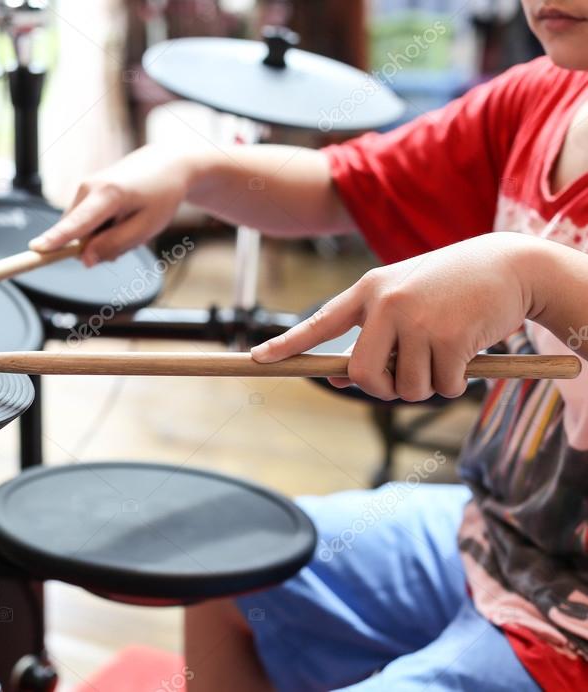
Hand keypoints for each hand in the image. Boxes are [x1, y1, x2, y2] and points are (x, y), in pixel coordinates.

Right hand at [28, 145, 194, 265]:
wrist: (166, 164)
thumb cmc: (160, 194)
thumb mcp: (145, 227)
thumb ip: (114, 245)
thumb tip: (85, 259)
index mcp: (107, 194)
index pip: (77, 224)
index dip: (56, 240)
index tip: (36, 249)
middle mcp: (88, 188)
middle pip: (77, 234)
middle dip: (97, 246)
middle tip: (129, 236)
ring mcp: (84, 188)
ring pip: (80, 230)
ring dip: (101, 237)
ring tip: (127, 223)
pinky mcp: (84, 191)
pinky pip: (84, 222)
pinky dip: (100, 227)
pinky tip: (120, 217)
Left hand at [250, 233, 539, 400]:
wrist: (512, 265)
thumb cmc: (452, 287)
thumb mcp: (405, 302)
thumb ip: (374, 337)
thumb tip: (339, 379)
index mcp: (369, 291)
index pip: (319, 323)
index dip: (288, 344)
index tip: (258, 358)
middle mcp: (386, 304)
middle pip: (365, 376)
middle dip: (386, 390)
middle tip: (407, 379)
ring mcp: (417, 320)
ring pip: (407, 389)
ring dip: (429, 386)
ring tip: (446, 353)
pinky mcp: (450, 337)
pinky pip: (442, 387)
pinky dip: (456, 383)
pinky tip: (467, 353)